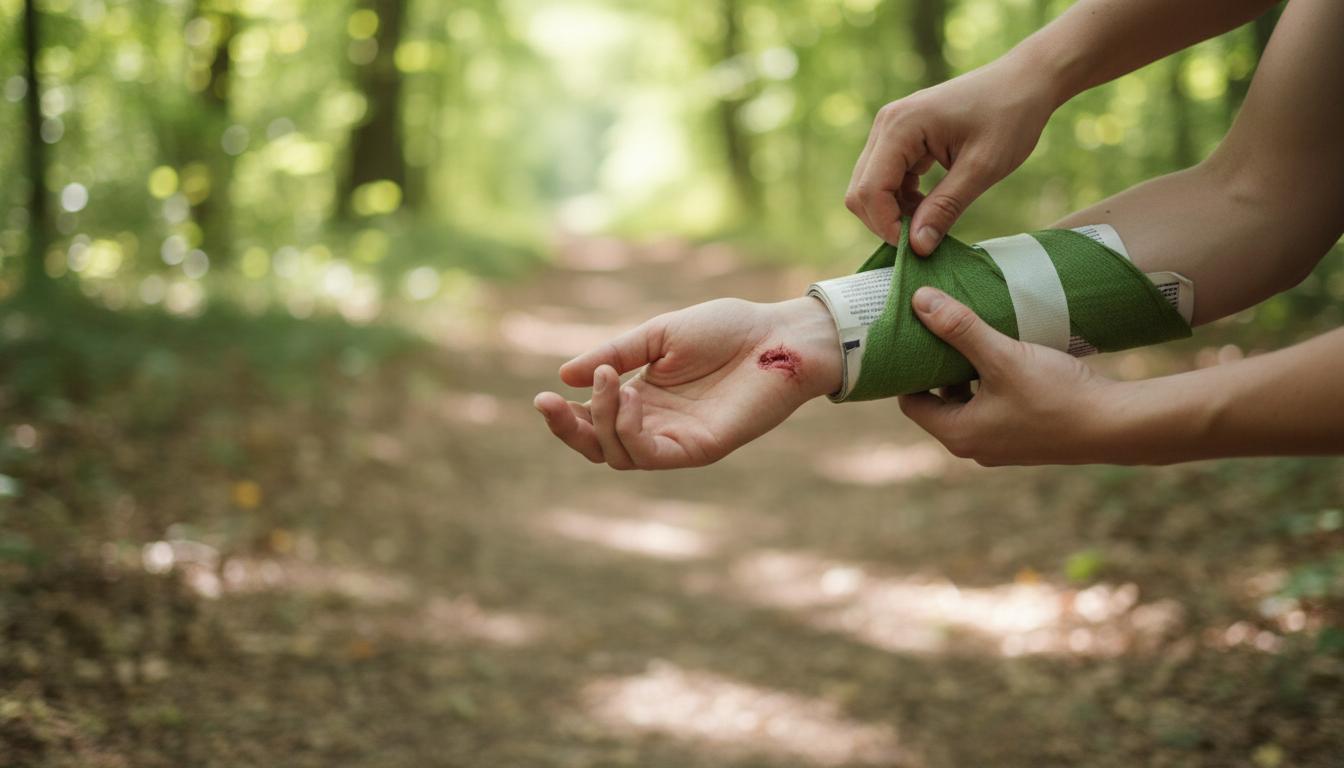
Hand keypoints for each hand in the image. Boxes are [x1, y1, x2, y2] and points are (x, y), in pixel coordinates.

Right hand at [533, 297, 841, 469]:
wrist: (778, 335)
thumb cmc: (727, 329)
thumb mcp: (658, 335)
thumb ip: (615, 356)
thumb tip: (563, 377)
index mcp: (644, 397)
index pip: (594, 420)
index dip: (566, 414)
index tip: (544, 395)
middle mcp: (656, 423)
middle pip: (598, 446)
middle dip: (568, 429)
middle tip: (549, 403)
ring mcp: (677, 439)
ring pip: (618, 455)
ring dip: (601, 422)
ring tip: (608, 383)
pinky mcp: (700, 449)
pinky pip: (650, 454)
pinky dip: (629, 431)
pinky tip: (629, 398)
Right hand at [846, 54, 1057, 254]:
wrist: (1025, 81)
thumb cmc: (1010, 117)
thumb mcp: (982, 169)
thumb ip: (945, 208)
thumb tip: (918, 247)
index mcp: (901, 126)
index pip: (870, 190)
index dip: (887, 225)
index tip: (919, 246)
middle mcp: (886, 124)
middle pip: (861, 191)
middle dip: (886, 221)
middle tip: (925, 238)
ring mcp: (890, 129)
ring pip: (870, 187)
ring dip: (894, 212)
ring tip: (932, 220)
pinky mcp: (900, 136)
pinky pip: (885, 178)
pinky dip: (901, 199)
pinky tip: (930, 205)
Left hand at [897, 287, 1120, 465]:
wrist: (1116, 424)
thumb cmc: (1056, 394)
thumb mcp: (1002, 355)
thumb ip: (960, 328)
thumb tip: (919, 300)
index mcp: (958, 434)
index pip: (912, 402)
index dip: (909, 370)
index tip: (913, 339)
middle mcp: (975, 447)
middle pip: (940, 401)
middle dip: (939, 367)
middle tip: (939, 331)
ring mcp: (1002, 445)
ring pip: (970, 402)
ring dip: (969, 372)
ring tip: (973, 336)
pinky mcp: (1025, 437)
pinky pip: (995, 407)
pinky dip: (993, 383)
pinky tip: (1007, 354)